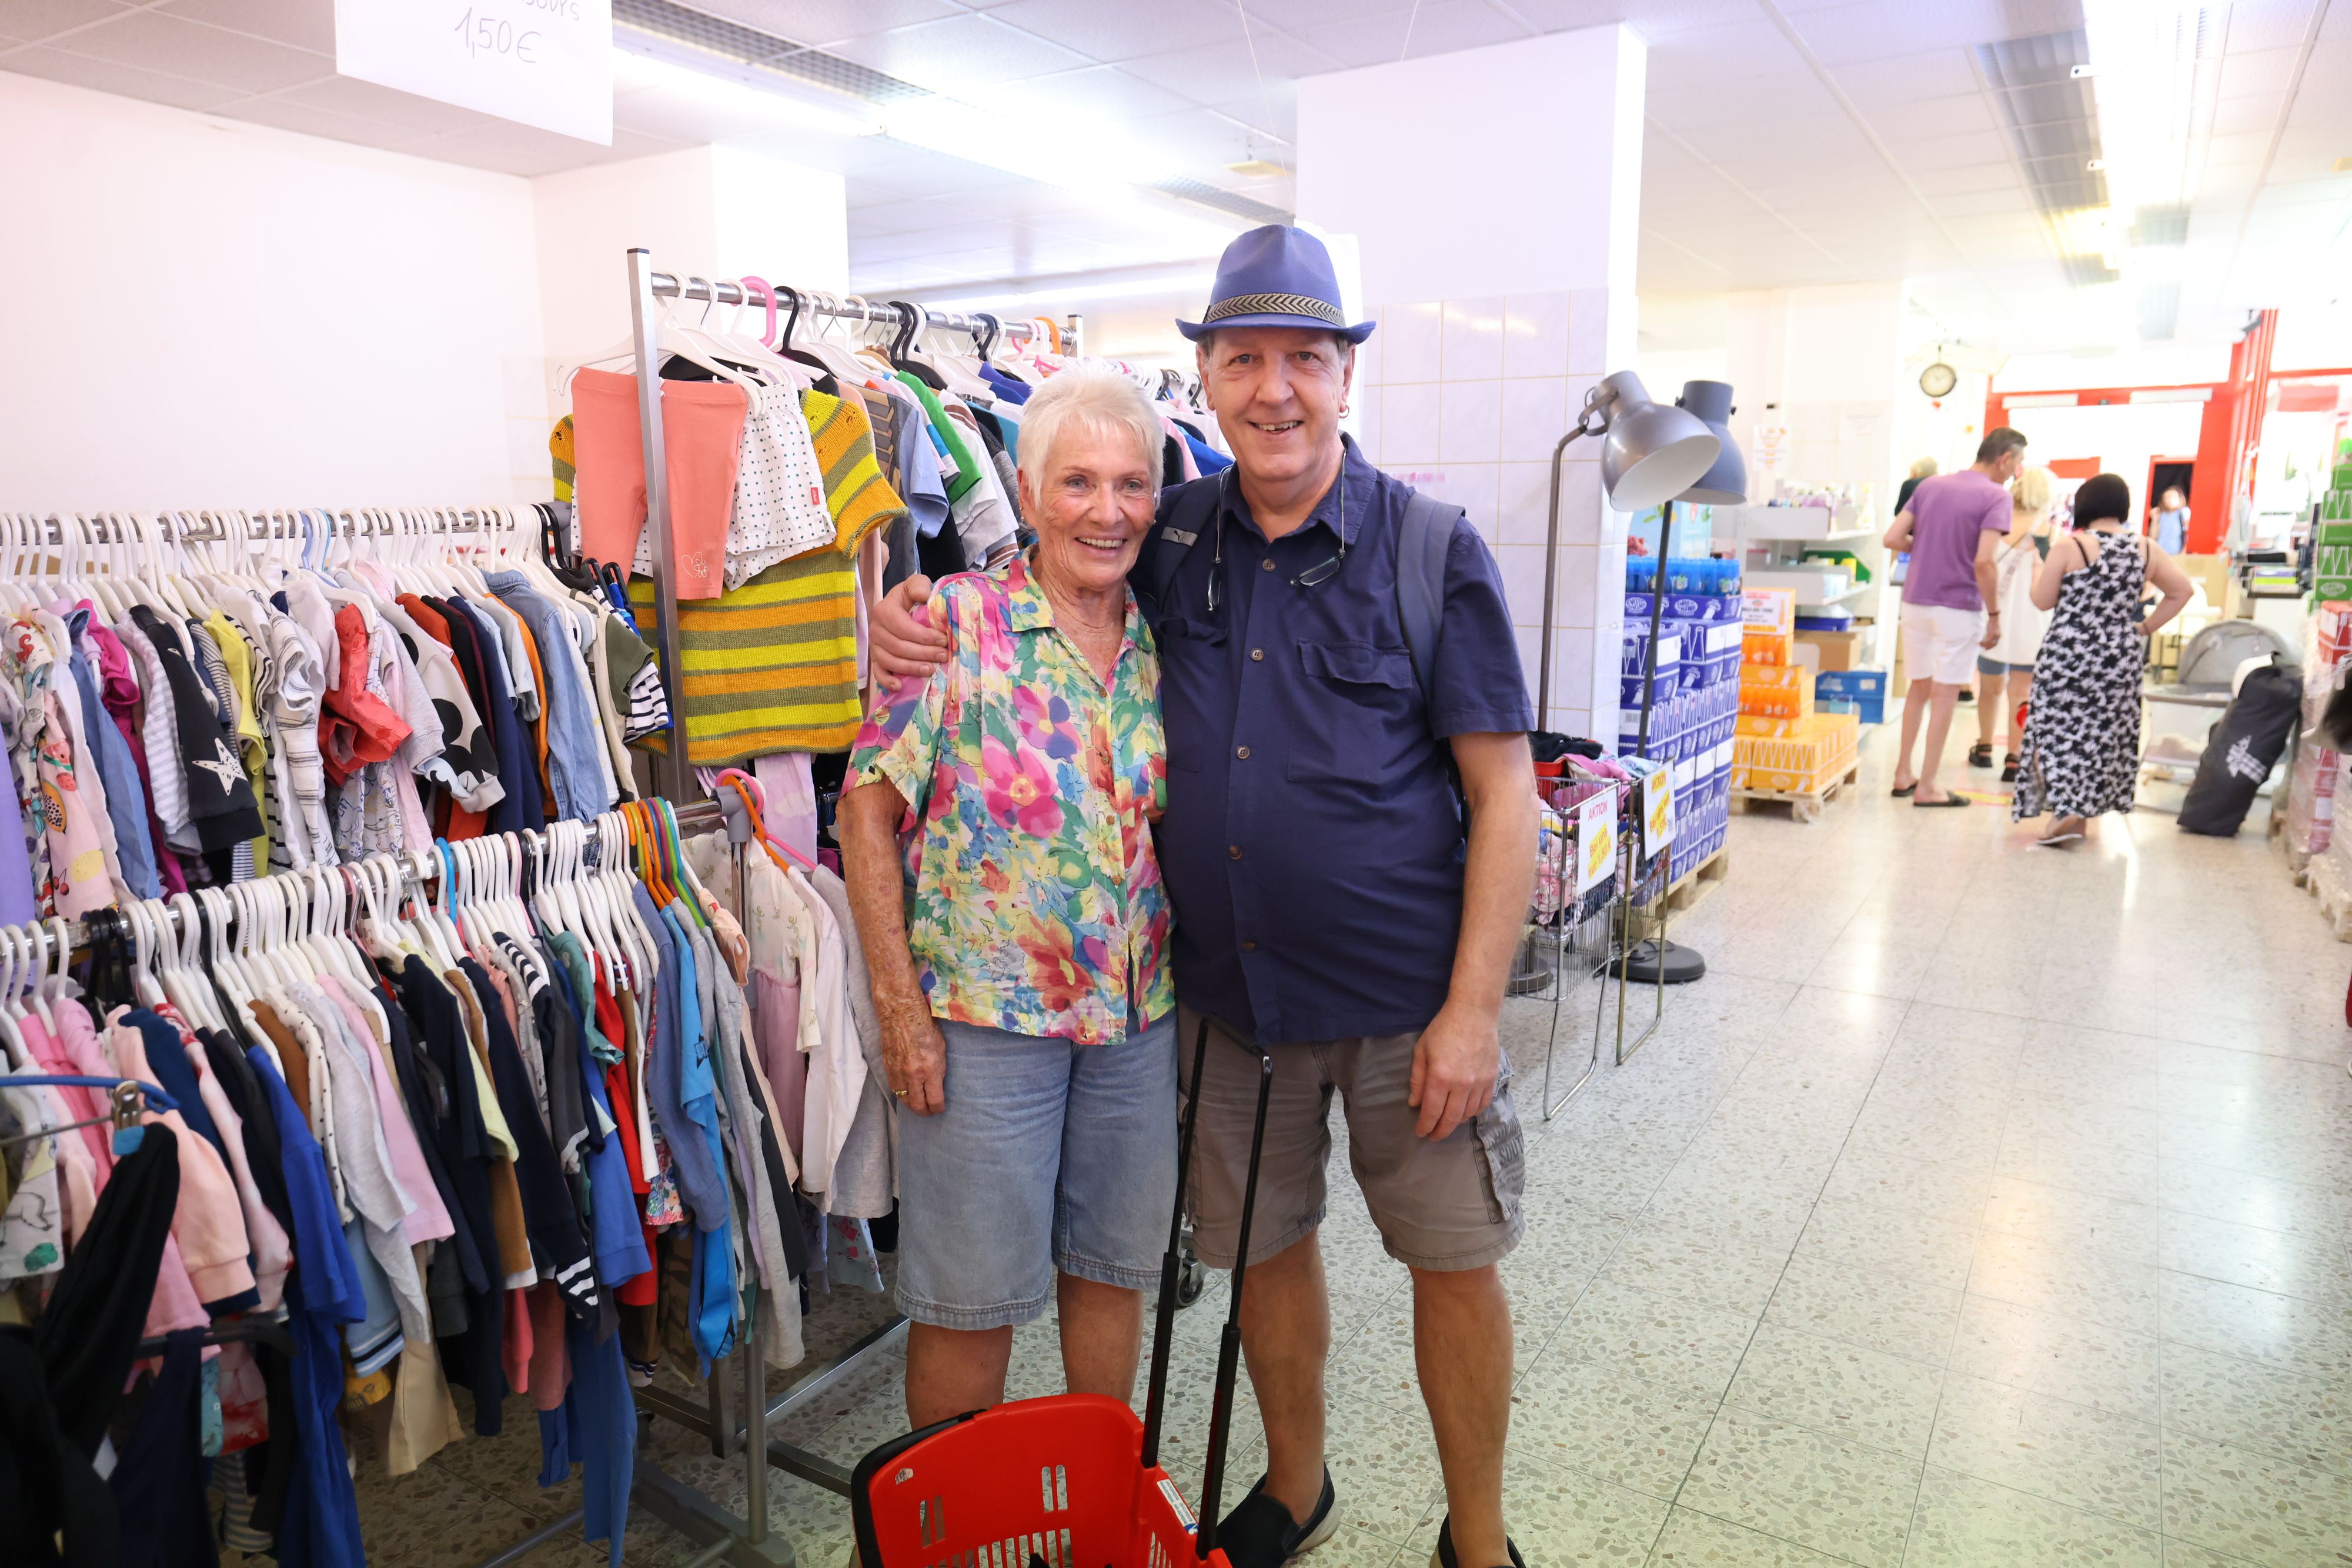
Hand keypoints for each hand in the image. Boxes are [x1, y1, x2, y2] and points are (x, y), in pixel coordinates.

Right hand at [871, 575, 949, 691]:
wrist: (902, 606)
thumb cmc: (912, 597)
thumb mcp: (916, 584)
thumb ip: (919, 585)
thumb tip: (923, 596)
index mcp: (884, 610)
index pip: (902, 627)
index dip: (923, 636)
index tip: (943, 639)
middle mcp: (875, 629)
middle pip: (898, 646)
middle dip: (923, 653)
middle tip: (943, 656)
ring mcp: (875, 646)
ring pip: (890, 661)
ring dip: (911, 668)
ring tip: (931, 670)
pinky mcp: (876, 659)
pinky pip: (878, 672)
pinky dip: (887, 681)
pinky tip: (900, 686)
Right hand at [878, 997, 946, 1115]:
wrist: (901, 1016)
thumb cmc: (926, 1028)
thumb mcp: (941, 1049)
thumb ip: (939, 1070)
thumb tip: (937, 1085)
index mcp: (930, 1069)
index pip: (935, 1099)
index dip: (938, 1108)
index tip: (940, 1109)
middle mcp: (913, 1075)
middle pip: (918, 1105)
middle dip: (925, 1112)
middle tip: (929, 1112)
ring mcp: (899, 1073)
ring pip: (904, 1100)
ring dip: (912, 1106)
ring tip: (918, 1106)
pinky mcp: (888, 1069)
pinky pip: (895, 1090)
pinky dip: (902, 1095)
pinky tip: (907, 1095)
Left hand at [1408, 1001, 1500, 1139]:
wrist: (1474, 1014)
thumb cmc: (1443, 1028)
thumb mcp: (1422, 1050)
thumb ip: (1418, 1079)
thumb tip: (1415, 1103)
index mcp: (1440, 1077)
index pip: (1432, 1112)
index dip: (1425, 1126)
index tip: (1420, 1132)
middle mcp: (1461, 1084)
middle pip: (1451, 1118)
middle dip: (1440, 1131)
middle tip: (1433, 1136)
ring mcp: (1479, 1083)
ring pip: (1468, 1114)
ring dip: (1456, 1122)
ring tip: (1447, 1122)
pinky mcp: (1491, 1079)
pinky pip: (1483, 1104)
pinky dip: (1472, 1112)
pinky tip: (1465, 1111)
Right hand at [1980, 614, 2001, 649]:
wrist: (1994, 618)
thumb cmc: (1993, 622)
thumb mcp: (1992, 629)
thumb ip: (1991, 633)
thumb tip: (1987, 635)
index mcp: (1999, 636)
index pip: (1995, 643)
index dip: (1991, 647)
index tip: (1987, 648)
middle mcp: (1998, 636)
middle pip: (1993, 644)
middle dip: (1987, 647)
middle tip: (1982, 648)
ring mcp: (1995, 636)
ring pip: (1989, 643)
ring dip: (1984, 645)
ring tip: (1979, 644)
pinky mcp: (1992, 634)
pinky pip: (1987, 640)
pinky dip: (1983, 642)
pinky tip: (1980, 642)